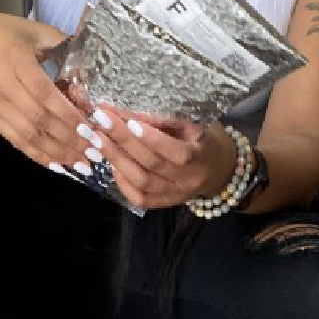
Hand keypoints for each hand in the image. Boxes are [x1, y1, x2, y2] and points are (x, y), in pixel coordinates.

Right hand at [0, 0, 95, 174]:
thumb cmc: (5, 31)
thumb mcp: (36, 30)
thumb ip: (63, 46)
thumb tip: (91, 67)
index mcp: (15, 59)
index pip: (43, 92)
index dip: (66, 113)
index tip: (89, 128)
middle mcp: (1, 84)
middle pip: (36, 117)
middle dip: (66, 137)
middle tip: (92, 150)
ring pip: (25, 134)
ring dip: (54, 151)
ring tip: (79, 162)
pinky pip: (12, 139)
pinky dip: (35, 153)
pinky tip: (55, 163)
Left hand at [89, 111, 236, 210]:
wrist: (220, 170)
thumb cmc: (206, 140)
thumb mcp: (196, 124)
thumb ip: (168, 121)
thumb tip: (132, 115)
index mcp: (202, 157)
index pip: (175, 151)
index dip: (151, 138)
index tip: (128, 120)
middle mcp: (189, 180)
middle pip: (152, 164)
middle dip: (123, 141)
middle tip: (101, 121)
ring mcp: (176, 195)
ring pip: (142, 182)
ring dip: (117, 159)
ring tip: (99, 139)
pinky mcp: (165, 203)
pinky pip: (140, 198)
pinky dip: (122, 181)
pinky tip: (112, 163)